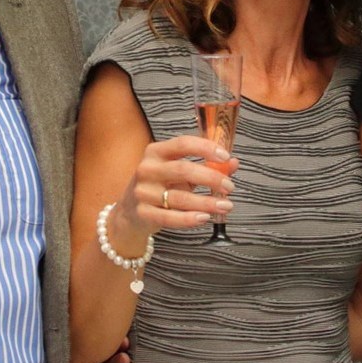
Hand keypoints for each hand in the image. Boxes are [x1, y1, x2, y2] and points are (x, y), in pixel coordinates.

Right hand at [109, 135, 237, 250]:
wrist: (128, 212)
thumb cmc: (160, 186)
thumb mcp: (179, 172)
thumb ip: (206, 166)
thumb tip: (233, 163)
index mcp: (156, 152)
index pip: (183, 144)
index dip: (206, 148)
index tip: (226, 156)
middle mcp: (147, 169)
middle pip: (183, 170)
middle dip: (211, 178)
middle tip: (230, 186)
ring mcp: (142, 192)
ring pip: (179, 197)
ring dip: (206, 202)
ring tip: (226, 205)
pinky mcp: (142, 213)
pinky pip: (169, 217)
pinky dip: (189, 219)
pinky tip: (204, 218)